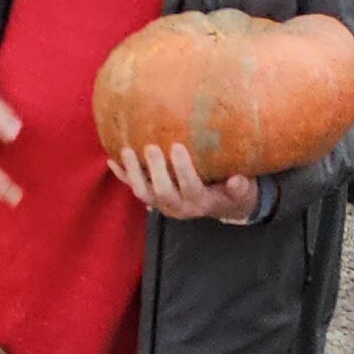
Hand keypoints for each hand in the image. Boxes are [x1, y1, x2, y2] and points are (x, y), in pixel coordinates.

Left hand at [108, 139, 258, 224]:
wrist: (220, 206)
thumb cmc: (231, 193)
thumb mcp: (242, 192)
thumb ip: (240, 187)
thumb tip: (236, 180)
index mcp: (199, 203)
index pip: (190, 187)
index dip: (183, 169)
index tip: (178, 146)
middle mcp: (177, 206)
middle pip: (162, 191)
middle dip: (155, 170)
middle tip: (151, 147)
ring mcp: (162, 204)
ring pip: (143, 192)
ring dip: (133, 173)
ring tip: (127, 151)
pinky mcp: (153, 198)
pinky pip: (134, 188)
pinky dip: (123, 175)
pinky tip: (112, 160)